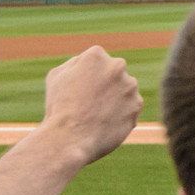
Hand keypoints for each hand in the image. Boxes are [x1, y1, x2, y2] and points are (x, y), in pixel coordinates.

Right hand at [38, 47, 143, 163]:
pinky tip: (106, 123)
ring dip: (114, 100)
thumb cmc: (59, 108)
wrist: (70, 139)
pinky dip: (121, 115)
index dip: (87, 79)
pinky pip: (130, 108)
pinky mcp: (137, 106)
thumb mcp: (57, 76)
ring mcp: (130, 86)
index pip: (97, 62)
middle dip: (105, 86)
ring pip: (124, 91)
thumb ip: (75, 63)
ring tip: (96, 115)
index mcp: (96, 55)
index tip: (79, 91)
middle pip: (113, 74)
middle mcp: (117, 66)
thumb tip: (87, 62)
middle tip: (89, 104)